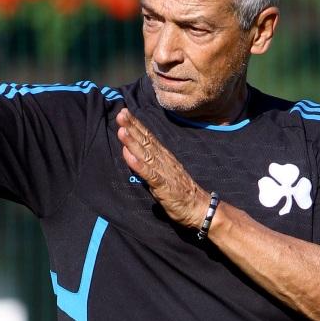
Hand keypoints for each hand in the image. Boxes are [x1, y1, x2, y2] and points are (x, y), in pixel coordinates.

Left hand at [116, 108, 207, 227]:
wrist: (199, 208)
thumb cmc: (179, 191)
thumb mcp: (162, 172)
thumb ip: (149, 162)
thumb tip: (131, 152)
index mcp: (164, 156)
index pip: (148, 137)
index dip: (136, 125)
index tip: (124, 112)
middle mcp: (163, 160)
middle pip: (146, 141)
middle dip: (132, 127)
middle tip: (120, 114)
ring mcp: (164, 172)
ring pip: (146, 154)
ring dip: (133, 142)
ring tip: (121, 130)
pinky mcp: (164, 186)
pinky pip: (150, 174)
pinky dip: (139, 165)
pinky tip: (129, 157)